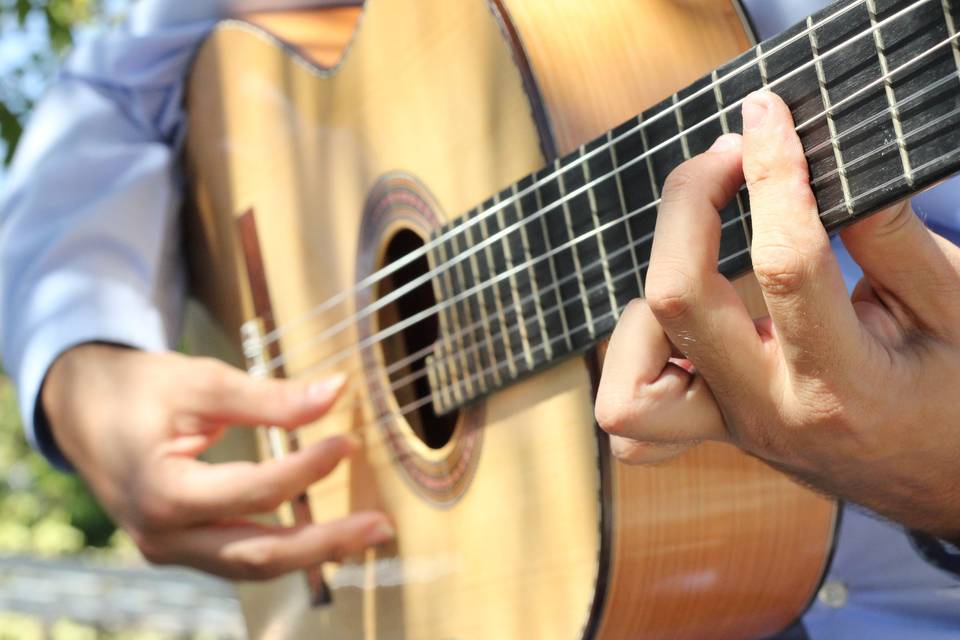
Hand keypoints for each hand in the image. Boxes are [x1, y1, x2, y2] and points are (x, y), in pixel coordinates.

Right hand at [43, 344, 393, 578]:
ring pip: (250, 565)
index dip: (309, 468)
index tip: (348, 442)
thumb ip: (270, 397)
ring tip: (366, 535)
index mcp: (163, 492)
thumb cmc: (140, 388)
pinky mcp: (178, 547)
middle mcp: (163, 535)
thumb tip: (337, 391)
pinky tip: (323, 534)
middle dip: (326, 543)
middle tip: (381, 526)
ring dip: (312, 554)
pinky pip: (237, 557)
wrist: (82, 407)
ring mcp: (168, 549)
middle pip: (258, 554)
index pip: (255, 491)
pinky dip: (283, 548)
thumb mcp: (202, 382)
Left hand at [595, 91, 959, 540]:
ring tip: (706, 255)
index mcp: (842, 383)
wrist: (952, 486)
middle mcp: (770, 410)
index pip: (785, 263)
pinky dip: (637, 353)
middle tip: (727, 161)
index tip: (767, 116)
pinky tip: (680, 318)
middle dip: (687, 205)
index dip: (772, 174)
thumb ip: (892, 239)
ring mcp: (731, 427)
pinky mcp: (711, 429)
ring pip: (628, 384)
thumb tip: (815, 168)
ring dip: (651, 297)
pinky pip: (632, 414)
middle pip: (676, 300)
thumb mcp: (957, 309)